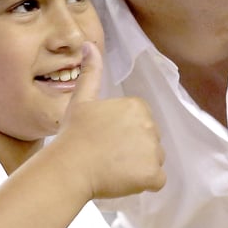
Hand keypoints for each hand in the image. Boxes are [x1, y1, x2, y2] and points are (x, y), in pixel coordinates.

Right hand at [54, 42, 165, 200]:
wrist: (70, 166)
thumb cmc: (74, 134)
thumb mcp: (82, 99)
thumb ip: (90, 72)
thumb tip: (89, 44)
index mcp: (137, 106)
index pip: (142, 123)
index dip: (125, 134)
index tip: (106, 140)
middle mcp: (150, 125)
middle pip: (150, 141)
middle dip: (133, 150)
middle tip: (108, 155)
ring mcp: (153, 151)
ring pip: (154, 160)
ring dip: (139, 167)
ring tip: (114, 168)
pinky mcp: (153, 174)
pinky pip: (157, 180)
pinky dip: (144, 183)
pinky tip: (124, 180)